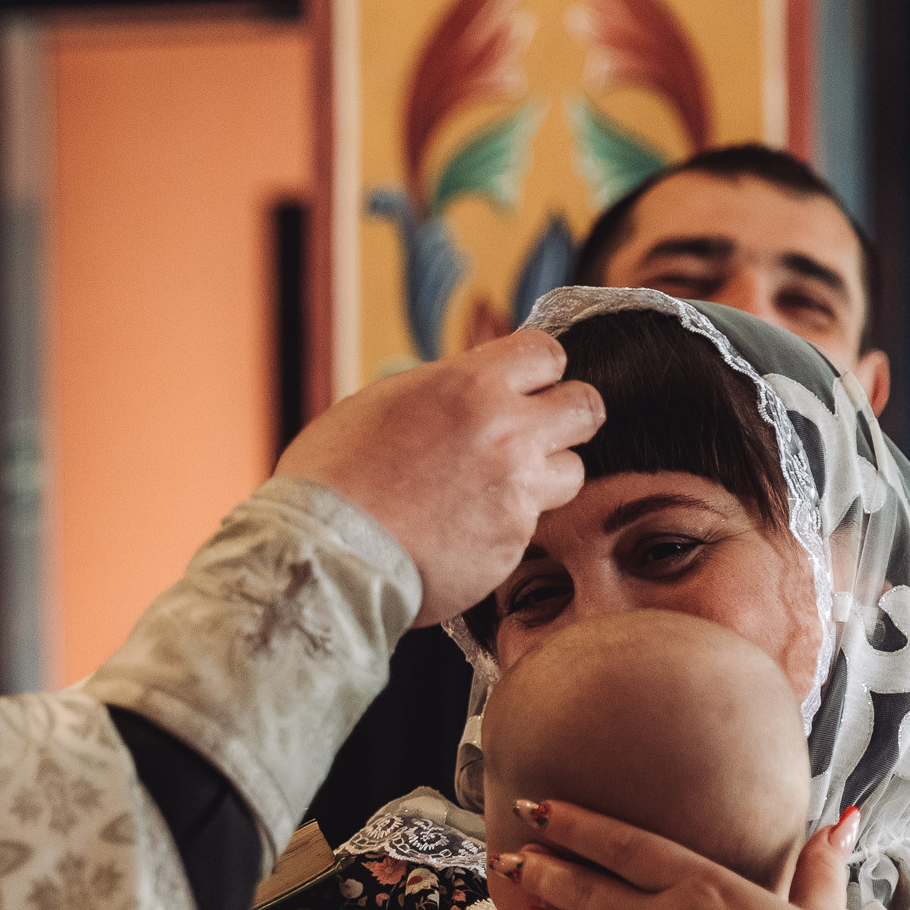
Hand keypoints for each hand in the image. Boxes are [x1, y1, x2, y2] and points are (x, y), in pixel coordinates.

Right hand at [275, 329, 599, 626]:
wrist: (323, 554)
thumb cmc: (333, 476)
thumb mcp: (381, 403)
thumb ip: (442, 391)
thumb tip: (472, 391)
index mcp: (471, 384)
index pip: (547, 354)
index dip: (534, 371)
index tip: (521, 387)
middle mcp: (508, 432)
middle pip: (585, 408)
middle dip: (562, 418)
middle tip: (531, 434)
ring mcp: (517, 491)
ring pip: (572, 472)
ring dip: (542, 477)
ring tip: (495, 490)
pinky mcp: (513, 543)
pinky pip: (534, 526)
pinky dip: (506, 527)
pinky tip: (465, 531)